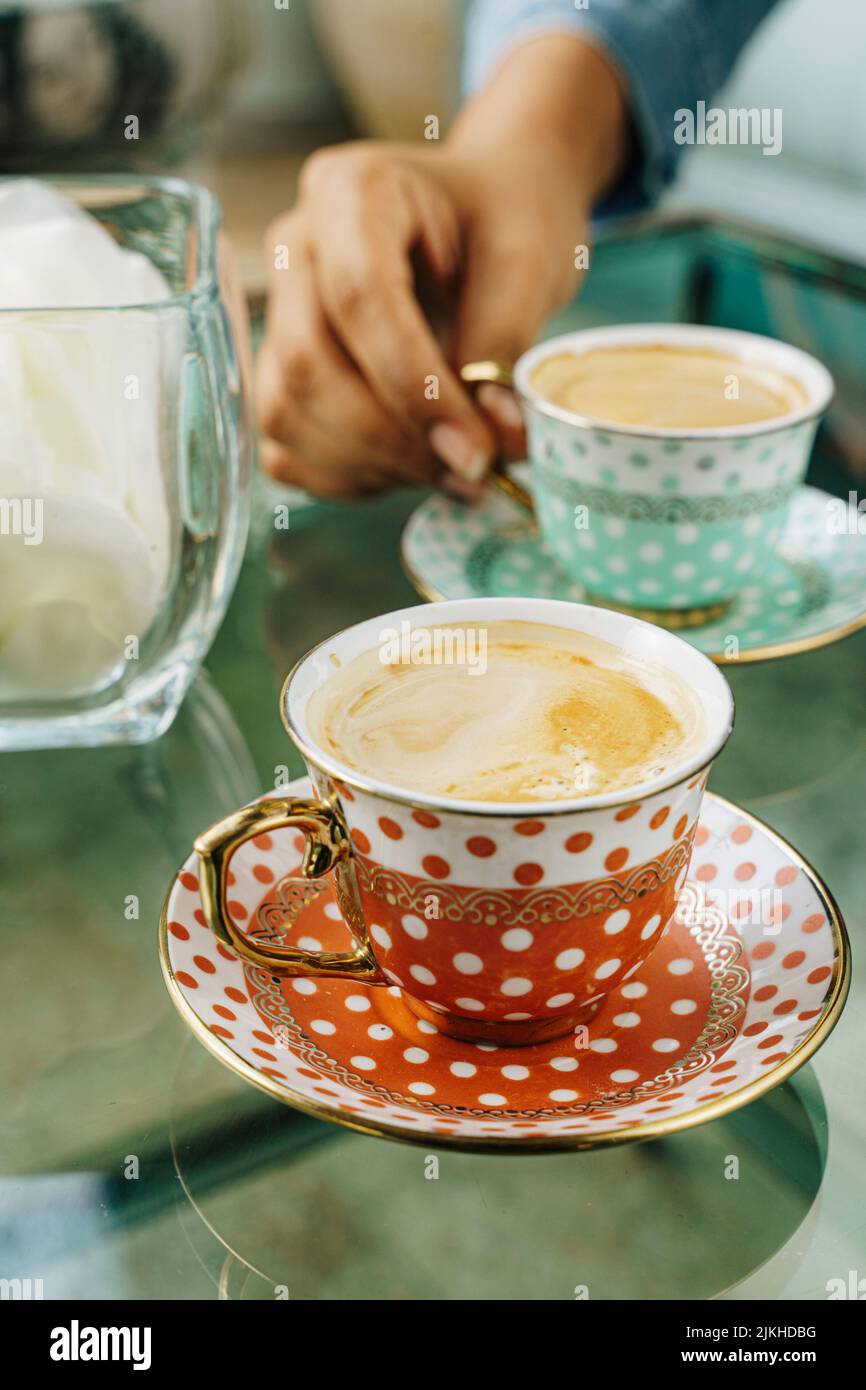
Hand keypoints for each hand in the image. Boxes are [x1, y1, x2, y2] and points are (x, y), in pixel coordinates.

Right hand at [256, 37, 627, 498]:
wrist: (486, 216)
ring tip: (449, 469)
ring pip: (286, 412)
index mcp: (352, 192)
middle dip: (391, 437)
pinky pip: (287, 448)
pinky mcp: (280, 373)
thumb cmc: (505, 220)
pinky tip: (410, 466)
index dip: (414, 386)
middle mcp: (295, 249)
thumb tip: (498, 441)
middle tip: (470, 469)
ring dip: (371, 463)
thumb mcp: (526, 263)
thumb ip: (505, 347)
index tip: (474, 448)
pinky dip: (349, 477)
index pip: (359, 297)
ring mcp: (277, 314)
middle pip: (307, 363)